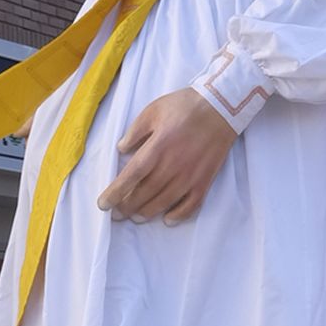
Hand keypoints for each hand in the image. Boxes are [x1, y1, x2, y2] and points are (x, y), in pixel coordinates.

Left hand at [97, 90, 236, 226]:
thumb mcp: (153, 110)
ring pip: (164, 202)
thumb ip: (135, 131)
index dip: (115, 193)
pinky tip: (167, 219)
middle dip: (127, 206)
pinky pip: (191, 205)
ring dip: (147, 213)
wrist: (222, 107)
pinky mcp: (204, 180)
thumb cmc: (185, 106)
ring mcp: (190, 175)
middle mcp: (172, 165)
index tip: (103, 204)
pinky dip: (178, 215)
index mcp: (157, 147)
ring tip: (135, 217)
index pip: (131, 176)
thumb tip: (121, 149)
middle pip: (145, 193)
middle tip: (116, 214)